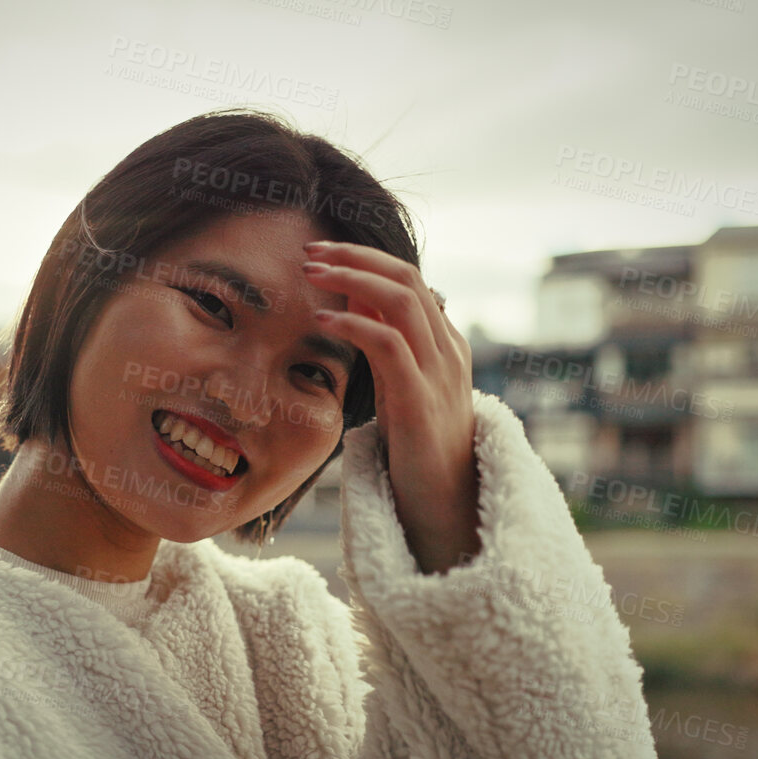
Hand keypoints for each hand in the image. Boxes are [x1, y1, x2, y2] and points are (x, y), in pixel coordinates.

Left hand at [301, 240, 478, 574]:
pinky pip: (390, 345)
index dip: (364, 258)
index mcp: (445, 343)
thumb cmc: (418, 451)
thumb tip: (351, 299)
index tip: (320, 253)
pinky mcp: (422, 401)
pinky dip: (354, 324)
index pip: (408, 279)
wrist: (447, 506)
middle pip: (406, 277)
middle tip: (309, 252)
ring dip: (351, 278)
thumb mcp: (400, 386)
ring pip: (402, 299)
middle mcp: (448, 350)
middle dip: (354, 257)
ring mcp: (439, 373)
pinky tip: (324, 321)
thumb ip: (384, 343)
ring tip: (311, 273)